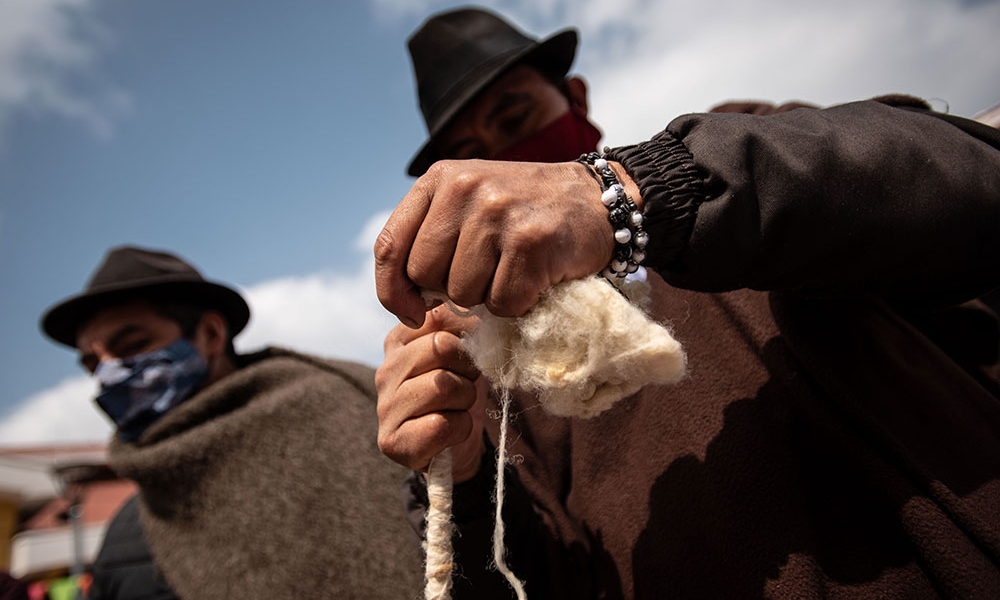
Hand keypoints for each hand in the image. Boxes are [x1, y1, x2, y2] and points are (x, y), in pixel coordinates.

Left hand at [375, 159, 634, 326]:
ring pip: (463, 294)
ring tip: (514, 270)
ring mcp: (496, 212)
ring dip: (489, 297)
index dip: (391, 291)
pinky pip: (502, 303)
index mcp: (440, 179)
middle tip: (487, 274)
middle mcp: (464, 189)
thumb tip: (404, 301)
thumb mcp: (470, 204)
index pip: (389, 246)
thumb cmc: (527, 213)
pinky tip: (536, 277)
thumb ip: (432, 237)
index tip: (410, 313)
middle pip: (424, 276)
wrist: (599, 201)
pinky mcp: (530, 241)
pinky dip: (520, 304)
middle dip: (451, 291)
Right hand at [376, 305, 485, 482]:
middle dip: (468, 366)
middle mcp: (385, 370)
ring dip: (465, 398)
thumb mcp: (466, 350)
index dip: (468, 332)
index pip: (439, 315)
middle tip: (466, 382)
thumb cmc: (461, 390)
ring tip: (458, 406)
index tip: (470, 351)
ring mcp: (385, 407)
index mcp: (399, 340)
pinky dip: (459, 428)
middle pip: (442, 346)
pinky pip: (441, 425)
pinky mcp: (392, 442)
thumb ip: (465, 324)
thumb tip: (478, 312)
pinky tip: (451, 430)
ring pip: (443, 385)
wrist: (456, 445)